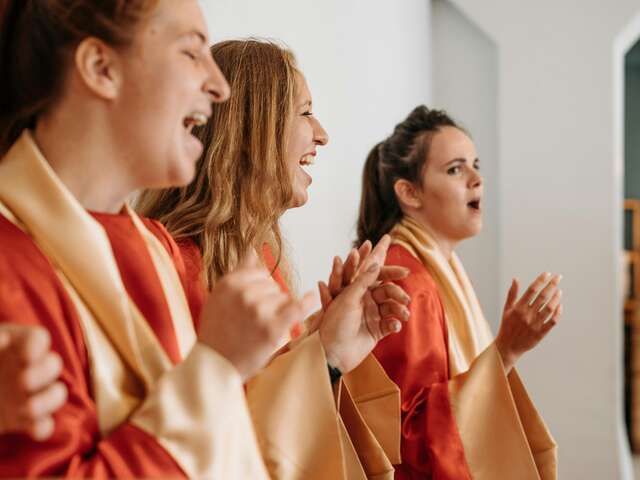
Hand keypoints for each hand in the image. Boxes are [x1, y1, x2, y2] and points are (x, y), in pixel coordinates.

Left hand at [0, 324, 67, 439]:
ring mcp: (24, 394)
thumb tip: (1, 339)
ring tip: (26, 410)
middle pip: (53, 364)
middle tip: (23, 382)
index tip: (25, 357)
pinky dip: (42, 426)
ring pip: (56, 393)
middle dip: (43, 373)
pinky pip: (44, 423)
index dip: (37, 346)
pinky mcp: (21, 420)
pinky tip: (31, 429)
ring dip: (48, 400)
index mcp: (12, 344)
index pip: (38, 338)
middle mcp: (23, 367)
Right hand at [198, 252, 314, 380]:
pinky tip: (312, 297)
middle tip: (254, 322)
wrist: (216, 366)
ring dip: (279, 312)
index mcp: (229, 283)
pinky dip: (307, 302)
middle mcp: (243, 293)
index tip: (256, 303)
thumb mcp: (219, 297)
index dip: (262, 288)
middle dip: (270, 300)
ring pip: (283, 299)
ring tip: (260, 329)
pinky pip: (296, 307)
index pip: (260, 273)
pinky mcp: (271, 327)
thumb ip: (239, 272)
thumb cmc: (218, 332)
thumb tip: (253, 250)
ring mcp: (258, 309)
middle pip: (274, 286)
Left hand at [318, 235, 409, 372]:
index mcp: (354, 288)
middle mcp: (364, 298)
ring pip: (392, 304)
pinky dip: (395, 323)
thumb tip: (375, 263)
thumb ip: (362, 281)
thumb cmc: (334, 325)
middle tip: (406, 294)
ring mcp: (371, 314)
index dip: (376, 252)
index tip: (386, 237)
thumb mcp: (347, 300)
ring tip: (402, 314)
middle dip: (397, 288)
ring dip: (399, 308)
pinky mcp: (377, 330)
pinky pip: (391, 322)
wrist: (333, 355)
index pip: (368, 267)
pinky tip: (394, 327)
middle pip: (386, 286)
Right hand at [495, 272, 562, 372]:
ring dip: (556, 298)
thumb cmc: (507, 326)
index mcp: (518, 307)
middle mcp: (527, 315)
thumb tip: (515, 279)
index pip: (532, 290)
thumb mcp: (506, 309)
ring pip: (550, 308)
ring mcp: (535, 324)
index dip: (540, 280)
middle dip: (552, 285)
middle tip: (558, 277)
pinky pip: (552, 321)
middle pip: (542, 296)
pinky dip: (558, 313)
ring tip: (559, 291)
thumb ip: (512, 294)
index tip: (548, 274)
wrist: (508, 346)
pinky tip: (560, 306)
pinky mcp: (541, 333)